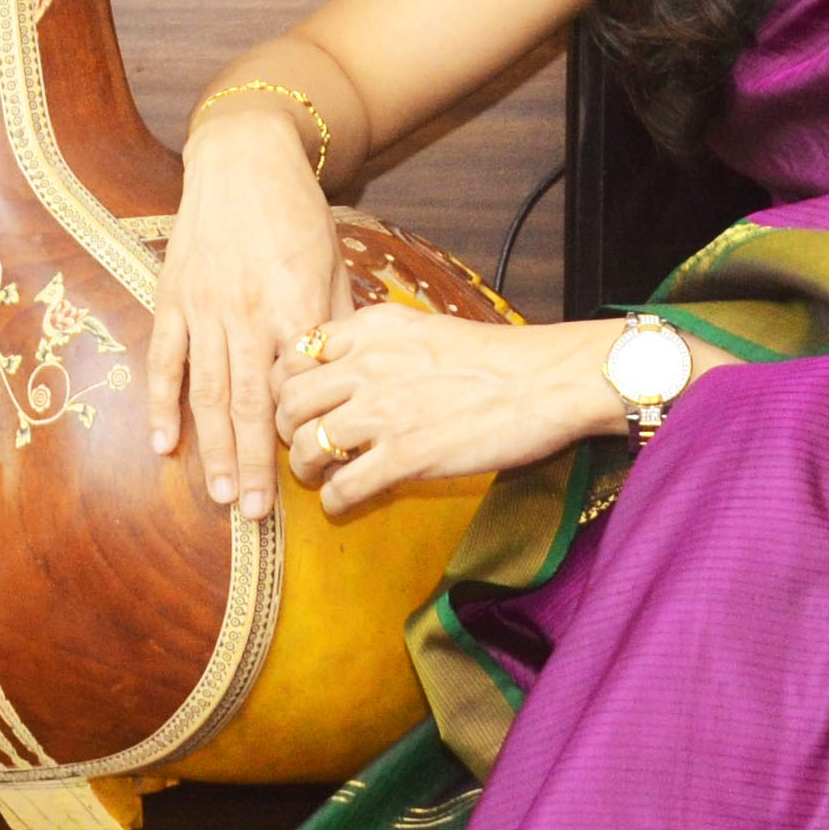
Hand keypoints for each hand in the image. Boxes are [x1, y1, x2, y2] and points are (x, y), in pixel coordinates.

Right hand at [147, 105, 351, 519]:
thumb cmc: (298, 211)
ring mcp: (205, 306)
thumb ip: (336, 322)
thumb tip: (348, 379)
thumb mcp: (334, 262)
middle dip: (253, 463)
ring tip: (220, 497)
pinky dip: (162, 403)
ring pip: (207, 391)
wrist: (242, 157)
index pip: (299, 384)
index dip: (302, 432)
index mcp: (295, 303)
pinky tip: (163, 444)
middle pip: (249, 402)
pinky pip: (165, 359)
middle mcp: (248, 311)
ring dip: (212, 449)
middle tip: (256, 516)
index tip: (312, 476)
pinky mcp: (173, 297)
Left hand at [273, 306, 628, 516]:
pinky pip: (343, 488)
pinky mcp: (406, 457)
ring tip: (322, 475)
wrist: (543, 381)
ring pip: (307, 446)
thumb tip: (339, 363)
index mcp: (371, 328)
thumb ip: (374, 341)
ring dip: (306, 468)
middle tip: (304, 442)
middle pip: (289, 402)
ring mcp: (384, 412)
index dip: (285, 385)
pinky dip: (336, 502)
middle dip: (287, 428)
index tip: (300, 404)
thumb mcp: (421, 327)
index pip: (294, 355)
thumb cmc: (492, 356)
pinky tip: (345, 503)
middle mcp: (367, 365)